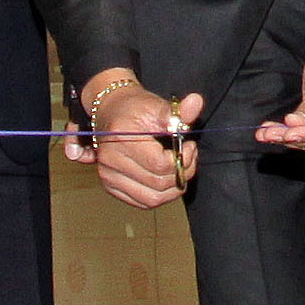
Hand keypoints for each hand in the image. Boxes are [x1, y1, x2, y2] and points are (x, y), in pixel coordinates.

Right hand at [73, 74, 202, 209]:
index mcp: (121, 138)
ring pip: (152, 199)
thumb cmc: (135, 108)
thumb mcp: (158, 105)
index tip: (189, 146)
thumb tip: (196, 102)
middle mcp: (110, 160)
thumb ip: (179, 111)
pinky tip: (167, 178)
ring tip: (180, 168)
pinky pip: (142, 201)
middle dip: (182, 173)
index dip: (183, 159)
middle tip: (188, 156)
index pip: (160, 164)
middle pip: (158, 184)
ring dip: (173, 188)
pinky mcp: (111, 186)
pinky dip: (160, 195)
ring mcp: (108, 176)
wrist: (111, 112)